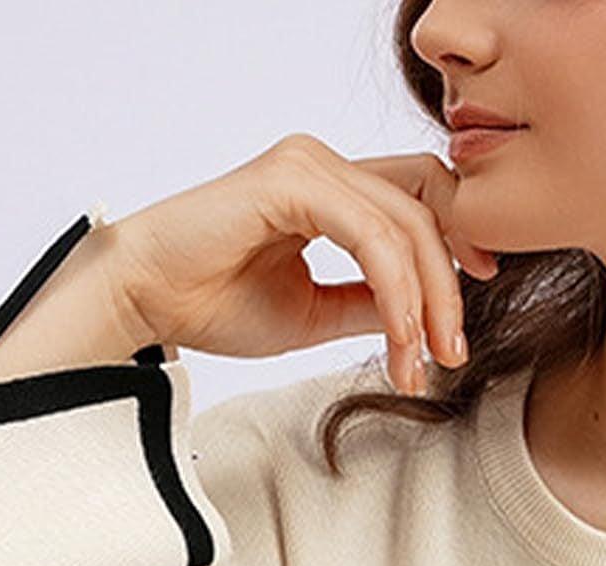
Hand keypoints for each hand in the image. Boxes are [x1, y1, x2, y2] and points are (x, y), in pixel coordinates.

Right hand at [99, 131, 503, 394]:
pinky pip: (371, 236)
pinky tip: (398, 337)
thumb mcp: (315, 313)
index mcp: (331, 188)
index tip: (460, 319)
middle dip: (448, 289)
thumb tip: (422, 318)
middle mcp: (325, 165)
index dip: (455, 251)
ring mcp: (310, 165)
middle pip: (426, 210)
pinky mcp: (294, 181)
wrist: (146, 298)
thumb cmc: (212, 303)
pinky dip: (396, 290)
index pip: (419, 202)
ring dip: (426, 300)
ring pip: (406, 224)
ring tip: (423, 360)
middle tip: (451, 354)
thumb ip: (368, 303)